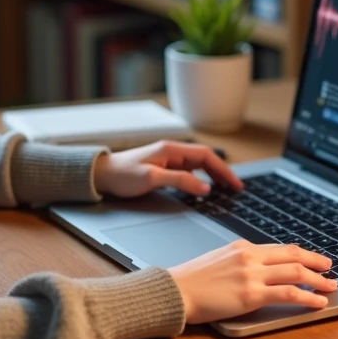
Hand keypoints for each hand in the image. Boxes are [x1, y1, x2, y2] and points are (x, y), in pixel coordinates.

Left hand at [93, 140, 241, 197]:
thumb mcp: (152, 178)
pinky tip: (204, 188)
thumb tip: (205, 188)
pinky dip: (201, 178)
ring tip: (225, 189)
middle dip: (222, 173)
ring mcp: (168, 159)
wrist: (101, 175)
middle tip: (236, 189)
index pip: (206, 156)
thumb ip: (180, 181)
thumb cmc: (122, 175)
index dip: (223, 169)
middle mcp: (172, 152)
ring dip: (213, 175)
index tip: (235, 184)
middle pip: (205, 159)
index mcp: (171, 149)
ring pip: (198, 165)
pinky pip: (188, 171)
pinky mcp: (163, 168)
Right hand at [168, 240, 337, 323]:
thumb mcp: (218, 261)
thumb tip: (257, 271)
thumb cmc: (190, 281)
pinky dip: (308, 297)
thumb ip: (239, 263)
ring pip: (296, 273)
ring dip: (317, 280)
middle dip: (316, 262)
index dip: (300, 254)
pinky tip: (318, 302)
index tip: (312, 259)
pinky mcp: (251, 295)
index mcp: (242, 247)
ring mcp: (252, 275)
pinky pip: (289, 294)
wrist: (175, 291)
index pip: (279, 248)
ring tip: (330, 287)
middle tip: (329, 268)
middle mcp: (250, 257)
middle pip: (293, 256)